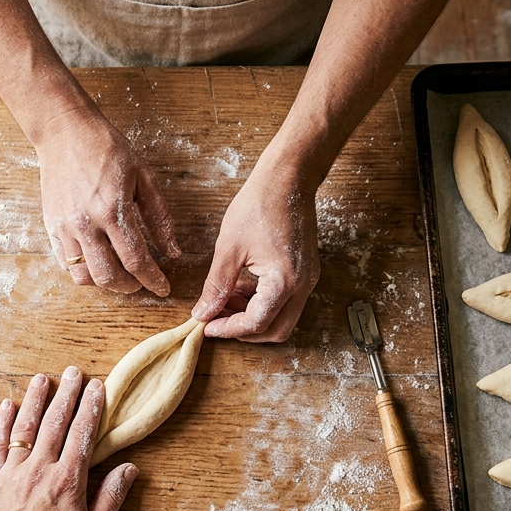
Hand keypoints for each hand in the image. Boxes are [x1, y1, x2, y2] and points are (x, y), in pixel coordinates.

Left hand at [0, 367, 138, 510]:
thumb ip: (111, 497)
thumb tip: (129, 468)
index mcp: (67, 481)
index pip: (82, 434)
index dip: (91, 408)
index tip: (97, 387)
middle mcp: (39, 470)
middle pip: (55, 423)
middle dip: (66, 394)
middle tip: (74, 372)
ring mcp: (12, 473)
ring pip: (25, 428)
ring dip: (35, 400)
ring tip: (43, 378)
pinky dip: (2, 423)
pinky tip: (8, 406)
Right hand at [35, 110, 180, 295]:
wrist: (65, 132)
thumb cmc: (107, 149)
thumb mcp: (144, 177)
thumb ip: (159, 217)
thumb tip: (172, 251)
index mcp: (113, 210)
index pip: (136, 260)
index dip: (153, 280)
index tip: (162, 288)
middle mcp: (86, 223)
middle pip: (109, 276)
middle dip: (130, 286)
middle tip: (141, 280)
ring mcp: (65, 227)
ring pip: (84, 276)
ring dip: (105, 281)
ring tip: (118, 272)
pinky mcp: (51, 226)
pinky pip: (65, 263)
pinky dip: (83, 270)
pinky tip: (97, 260)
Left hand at [191, 161, 319, 341]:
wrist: (288, 179)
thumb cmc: (260, 205)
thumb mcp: (229, 248)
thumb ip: (216, 285)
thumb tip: (203, 312)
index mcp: (284, 281)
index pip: (256, 323)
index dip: (229, 329)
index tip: (206, 326)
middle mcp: (302, 286)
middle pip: (275, 331)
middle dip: (244, 330)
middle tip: (216, 319)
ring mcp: (308, 280)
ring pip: (282, 319)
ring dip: (253, 317)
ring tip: (225, 299)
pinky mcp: (306, 273)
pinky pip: (286, 301)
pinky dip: (264, 303)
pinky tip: (242, 286)